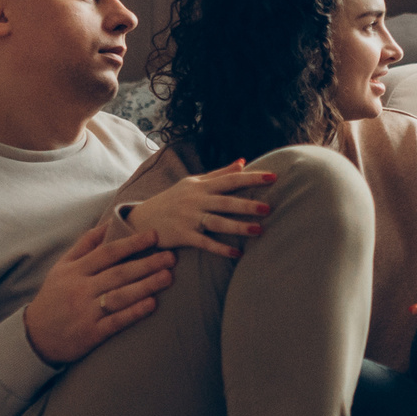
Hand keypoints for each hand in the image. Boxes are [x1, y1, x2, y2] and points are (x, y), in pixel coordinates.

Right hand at [24, 225, 175, 365]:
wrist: (36, 336)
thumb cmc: (55, 296)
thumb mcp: (62, 267)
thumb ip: (85, 245)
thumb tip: (109, 222)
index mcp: (74, 270)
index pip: (107, 252)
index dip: (131, 243)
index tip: (154, 235)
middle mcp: (80, 289)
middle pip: (118, 273)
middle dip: (146, 263)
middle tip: (171, 257)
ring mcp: (85, 312)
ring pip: (120, 296)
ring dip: (145, 286)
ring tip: (167, 277)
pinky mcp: (91, 334)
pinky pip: (116, 321)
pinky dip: (134, 312)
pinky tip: (152, 304)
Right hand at [124, 160, 276, 259]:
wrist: (142, 218)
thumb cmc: (172, 199)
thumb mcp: (193, 183)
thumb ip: (219, 174)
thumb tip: (243, 162)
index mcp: (200, 185)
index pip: (231, 179)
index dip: (252, 177)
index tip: (273, 177)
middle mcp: (196, 200)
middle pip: (226, 201)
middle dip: (248, 205)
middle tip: (269, 208)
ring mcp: (189, 218)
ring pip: (217, 222)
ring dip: (238, 226)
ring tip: (259, 230)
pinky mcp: (183, 235)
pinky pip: (204, 243)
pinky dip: (220, 248)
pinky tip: (236, 253)